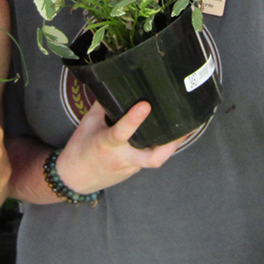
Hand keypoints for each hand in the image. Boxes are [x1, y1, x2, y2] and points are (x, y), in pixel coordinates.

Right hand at [57, 101, 186, 193]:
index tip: (145, 105)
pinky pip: (150, 157)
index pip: (122, 132)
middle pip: (153, 158)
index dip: (134, 119)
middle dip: (170, 144)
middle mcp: (123, 157)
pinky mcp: (134, 170)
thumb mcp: (87, 123)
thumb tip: (116, 84)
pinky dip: (161, 146)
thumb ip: (103, 105)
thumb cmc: (80, 148)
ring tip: (188, 127)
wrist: (75, 179)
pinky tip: (171, 133)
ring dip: (172, 145)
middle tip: (186, 126)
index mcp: (107, 144)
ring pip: (156, 159)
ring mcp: (131, 166)